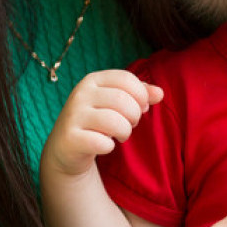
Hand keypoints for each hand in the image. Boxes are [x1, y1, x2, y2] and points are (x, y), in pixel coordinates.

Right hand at [42, 69, 160, 177]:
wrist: (66, 147)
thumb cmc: (97, 120)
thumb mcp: (116, 103)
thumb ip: (139, 94)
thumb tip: (160, 93)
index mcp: (92, 80)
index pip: (126, 79)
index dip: (141, 95)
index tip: (141, 107)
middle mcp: (80, 94)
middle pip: (122, 100)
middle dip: (135, 116)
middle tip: (131, 124)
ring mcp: (73, 116)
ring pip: (115, 122)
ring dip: (125, 132)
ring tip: (120, 135)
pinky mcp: (70, 138)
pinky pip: (102, 143)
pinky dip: (109, 146)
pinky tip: (104, 145)